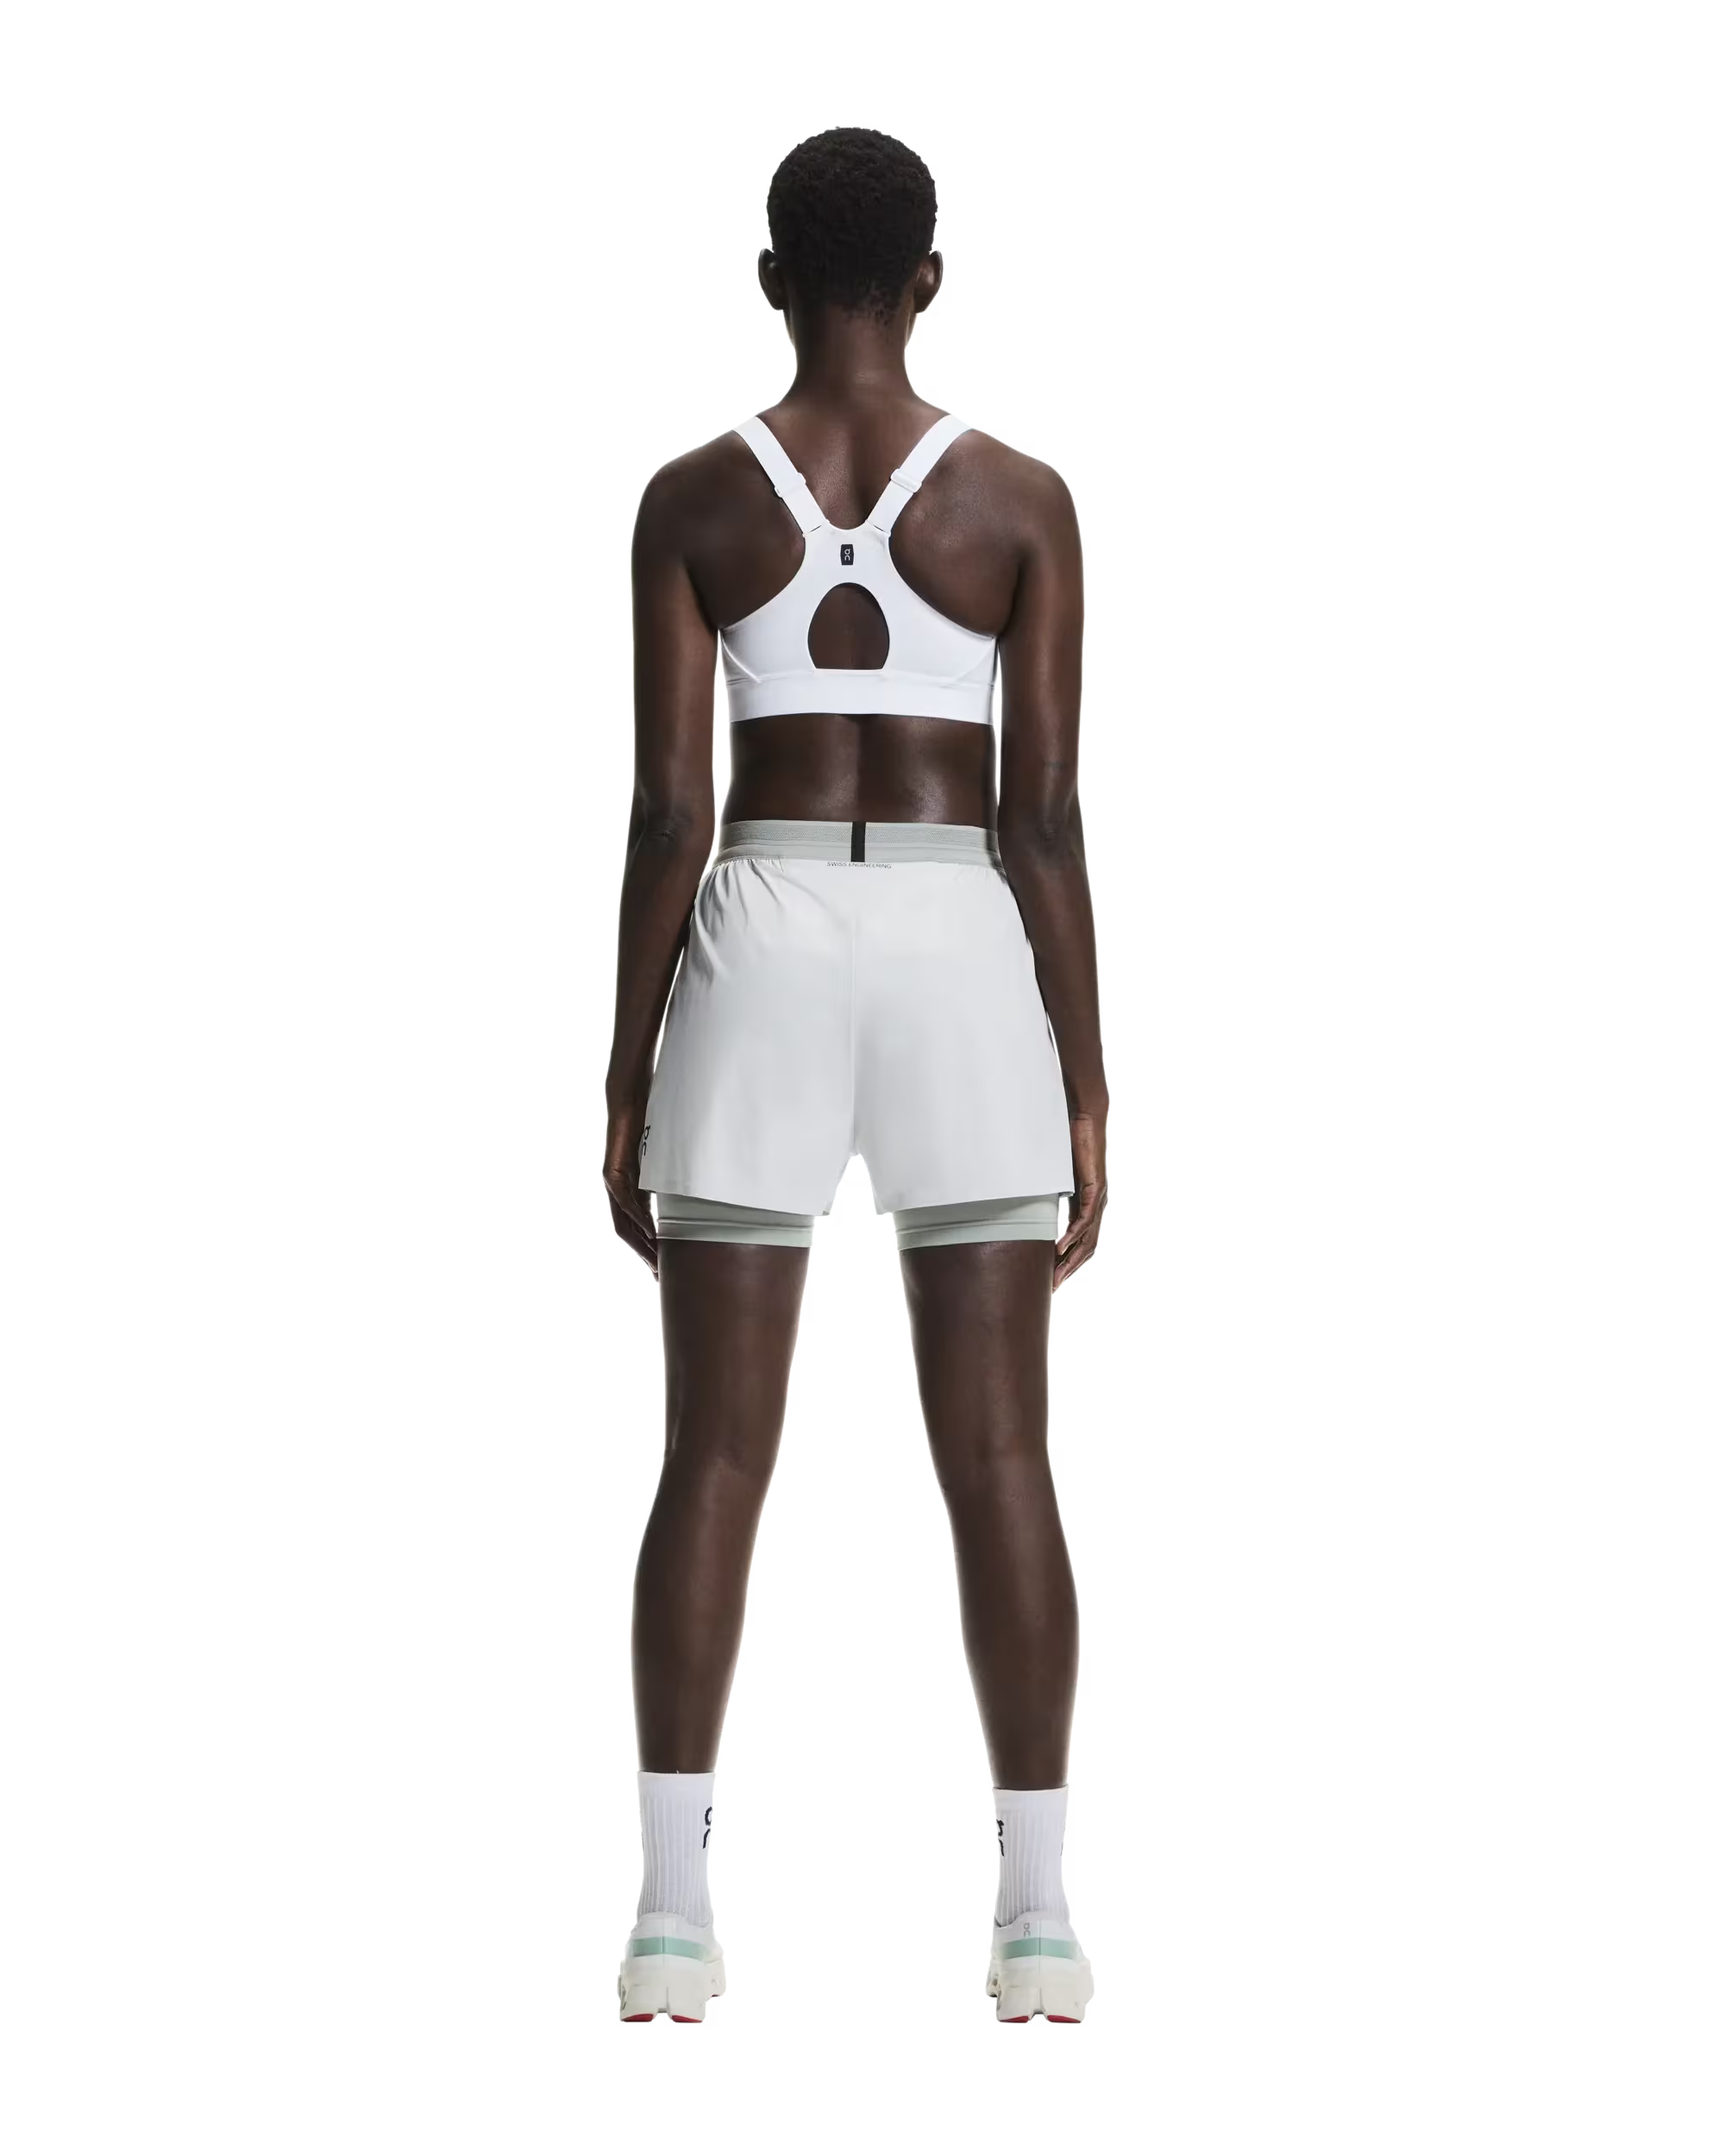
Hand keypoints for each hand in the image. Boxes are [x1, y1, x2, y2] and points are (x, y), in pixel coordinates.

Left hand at [603, 1097, 658, 1275]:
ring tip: (657, 1261)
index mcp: (629, 1191)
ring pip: (625, 1223)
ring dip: (642, 1244)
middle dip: (646, 1255)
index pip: (637, 1229)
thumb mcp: (661, 1162)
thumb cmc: (650, 1127)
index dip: (649, 1249)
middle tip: (661, 1275)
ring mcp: (613, 1184)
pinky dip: (640, 1218)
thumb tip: (687, 1197)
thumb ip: (665, 1182)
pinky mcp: (613, 1173)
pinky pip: (627, 1202)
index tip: (663, 1268)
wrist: (632, 1101)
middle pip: (628, 1233)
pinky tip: (652, 1232)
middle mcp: (617, 1192)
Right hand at [1053, 1109, 1106, 1291]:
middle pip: (1085, 1247)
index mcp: (1085, 1203)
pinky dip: (1071, 1236)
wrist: (1085, 1118)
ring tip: (1056, 1275)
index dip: (1067, 1259)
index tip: (1052, 1274)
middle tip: (1052, 1286)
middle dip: (1068, 1268)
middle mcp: (1094, 1204)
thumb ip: (1049, 1189)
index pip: (1078, 1239)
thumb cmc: (1069, 1140)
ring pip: (1086, 1238)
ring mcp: (1097, 1198)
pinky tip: (1059, 1248)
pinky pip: (1083, 1219)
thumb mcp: (1055, 1172)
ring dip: (1070, 1259)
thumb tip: (1029, 1199)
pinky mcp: (1095, 1188)